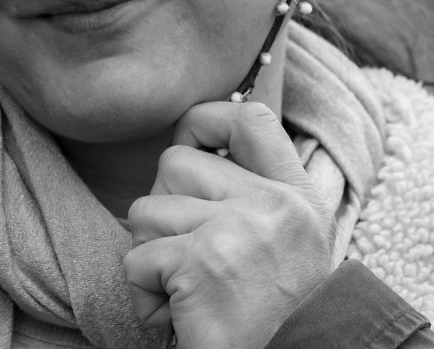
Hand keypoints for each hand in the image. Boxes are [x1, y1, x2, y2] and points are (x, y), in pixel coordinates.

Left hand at [123, 101, 334, 348]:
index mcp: (297, 196)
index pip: (250, 119)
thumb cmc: (267, 308)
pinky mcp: (201, 263)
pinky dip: (144, 292)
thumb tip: (197, 135)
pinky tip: (178, 314)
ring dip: (151, 253)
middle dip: (164, 209)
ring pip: (145, 210)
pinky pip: (136, 259)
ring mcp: (237, 232)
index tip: (193, 147)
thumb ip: (251, 187)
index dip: (206, 121)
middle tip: (191, 256)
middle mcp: (273, 207)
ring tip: (188, 288)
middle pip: (174, 163)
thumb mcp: (284, 238)